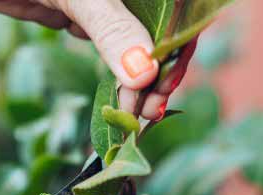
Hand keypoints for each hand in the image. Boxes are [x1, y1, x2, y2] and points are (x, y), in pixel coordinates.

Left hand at [0, 0, 196, 119]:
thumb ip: (112, 30)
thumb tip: (144, 74)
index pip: (181, 17)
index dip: (175, 54)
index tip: (159, 92)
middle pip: (161, 33)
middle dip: (156, 74)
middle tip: (146, 115)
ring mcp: (108, 3)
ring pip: (136, 42)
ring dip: (137, 78)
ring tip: (134, 113)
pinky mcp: (82, 12)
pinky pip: (109, 42)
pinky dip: (114, 70)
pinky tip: (117, 96)